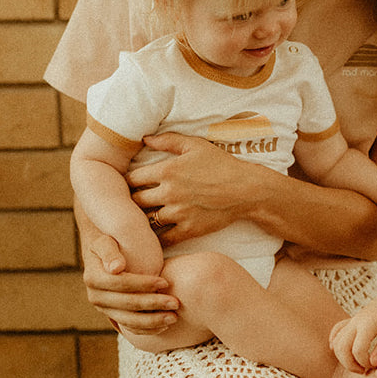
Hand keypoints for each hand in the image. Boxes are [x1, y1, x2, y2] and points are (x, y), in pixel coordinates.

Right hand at [82, 231, 178, 333]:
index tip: (165, 282)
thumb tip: (116, 268)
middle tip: (176, 303)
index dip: (144, 284)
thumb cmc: (109, 243)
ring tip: (174, 318)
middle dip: (153, 304)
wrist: (102, 254)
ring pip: (129, 320)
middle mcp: (95, 296)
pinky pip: (129, 327)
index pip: (121, 283)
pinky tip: (164, 326)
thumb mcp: (104, 241)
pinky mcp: (113, 315)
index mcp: (93, 278)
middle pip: (127, 304)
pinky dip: (147, 329)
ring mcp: (104, 308)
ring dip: (152, 321)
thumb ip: (109, 251)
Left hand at [128, 132, 251, 242]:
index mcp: (167, 171)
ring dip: (145, 218)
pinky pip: (165, 238)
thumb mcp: (196, 146)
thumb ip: (169, 140)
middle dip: (135, 199)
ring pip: (147, 220)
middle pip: (136, 201)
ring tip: (146, 216)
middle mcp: (168, 193)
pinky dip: (159, 238)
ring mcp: (178, 213)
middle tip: (138, 200)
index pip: (132, 179)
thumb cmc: (222, 165)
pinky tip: (159, 234)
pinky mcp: (189, 230)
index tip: (133, 183)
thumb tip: (145, 139)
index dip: (129, 181)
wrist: (247, 190)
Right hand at [329, 291, 376, 372]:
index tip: (376, 365)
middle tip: (363, 370)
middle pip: (341, 347)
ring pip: (336, 342)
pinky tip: (344, 352)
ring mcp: (351, 320)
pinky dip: (336, 344)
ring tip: (358, 363)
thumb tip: (372, 363)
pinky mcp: (350, 320)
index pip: (358, 350)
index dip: (364, 363)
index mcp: (369, 324)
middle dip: (349, 364)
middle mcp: (356, 321)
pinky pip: (336, 332)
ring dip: (343, 357)